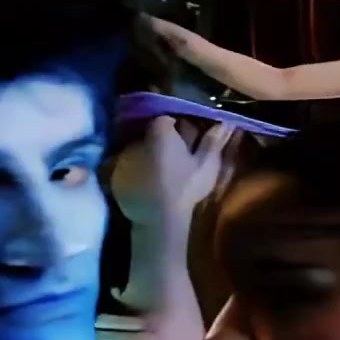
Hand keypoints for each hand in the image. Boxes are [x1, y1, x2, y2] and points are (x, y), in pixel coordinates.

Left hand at [110, 117, 239, 227]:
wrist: (160, 220)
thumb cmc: (186, 188)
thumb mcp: (207, 165)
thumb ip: (213, 141)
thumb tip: (225, 123)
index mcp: (160, 131)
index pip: (165, 119)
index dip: (174, 128)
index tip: (184, 140)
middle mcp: (137, 139)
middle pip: (149, 134)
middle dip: (158, 141)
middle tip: (172, 157)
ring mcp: (123, 157)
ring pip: (136, 151)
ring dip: (145, 157)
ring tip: (158, 174)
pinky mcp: (114, 176)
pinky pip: (126, 168)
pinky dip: (134, 173)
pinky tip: (145, 186)